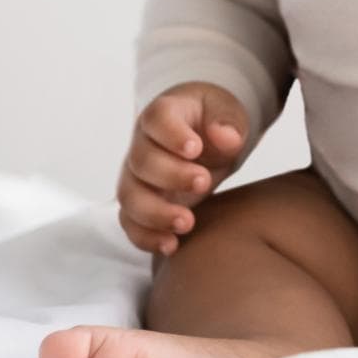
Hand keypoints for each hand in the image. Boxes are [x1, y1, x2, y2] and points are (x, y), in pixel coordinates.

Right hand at [116, 82, 250, 255]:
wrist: (200, 137)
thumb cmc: (211, 120)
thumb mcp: (226, 112)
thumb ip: (228, 121)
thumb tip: (227, 137)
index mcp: (163, 114)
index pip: (157, 119)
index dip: (172, 134)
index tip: (195, 148)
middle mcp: (142, 145)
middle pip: (142, 161)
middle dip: (171, 176)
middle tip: (203, 181)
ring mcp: (136, 176)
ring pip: (130, 197)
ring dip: (156, 213)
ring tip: (187, 222)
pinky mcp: (139, 204)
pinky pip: (131, 223)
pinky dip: (146, 237)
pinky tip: (171, 245)